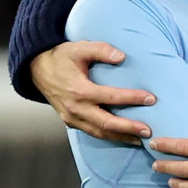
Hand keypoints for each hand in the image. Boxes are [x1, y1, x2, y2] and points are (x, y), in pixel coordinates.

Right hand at [31, 41, 155, 144]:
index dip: (131, 98)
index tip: (151, 99)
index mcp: (79, 90)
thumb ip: (101, 50)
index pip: (110, 97)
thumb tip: (122, 57)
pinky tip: (124, 137)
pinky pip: (92, 132)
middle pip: (106, 122)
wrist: (37, 69)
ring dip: (121, 137)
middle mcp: (75, 108)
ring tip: (141, 139)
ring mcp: (71, 118)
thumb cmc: (61, 57)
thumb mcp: (80, 48)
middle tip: (148, 130)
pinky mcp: (70, 122)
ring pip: (99, 132)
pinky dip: (109, 136)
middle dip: (128, 127)